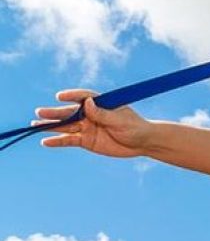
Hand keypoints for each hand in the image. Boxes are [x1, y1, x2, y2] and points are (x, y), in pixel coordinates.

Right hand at [34, 89, 152, 157]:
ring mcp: (87, 127)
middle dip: (55, 112)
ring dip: (51, 126)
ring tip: (36, 124)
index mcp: (100, 103)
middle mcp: (90, 114)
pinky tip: (46, 142)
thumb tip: (88, 103)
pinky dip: (58, 141)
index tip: (60, 97)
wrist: (142, 143)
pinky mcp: (86, 141)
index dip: (72, 96)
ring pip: (66, 126)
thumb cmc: (135, 127)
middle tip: (40, 112)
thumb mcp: (120, 120)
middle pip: (70, 112)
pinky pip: (69, 140)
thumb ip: (103, 113)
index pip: (83, 97)